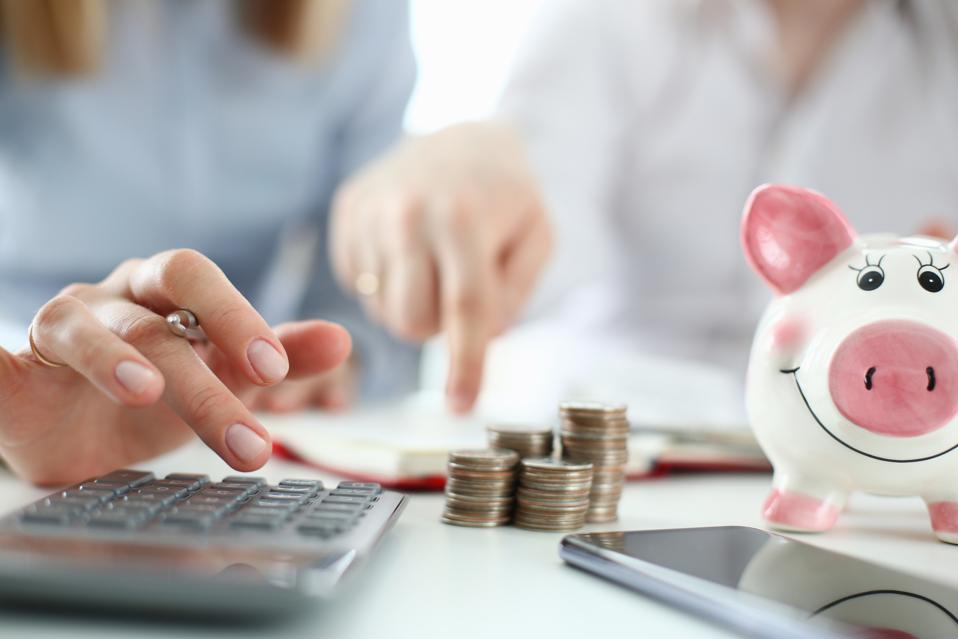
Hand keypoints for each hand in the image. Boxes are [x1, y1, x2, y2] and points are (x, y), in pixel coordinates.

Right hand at [0, 249, 350, 484]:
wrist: (78, 429)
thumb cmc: (157, 392)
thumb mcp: (222, 375)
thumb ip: (279, 356)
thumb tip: (342, 338)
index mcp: (164, 295)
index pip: (199, 283)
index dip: (236, 317)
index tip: (274, 370)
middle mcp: (112, 302)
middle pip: (153, 316)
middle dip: (197, 361)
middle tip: (244, 405)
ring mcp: (59, 331)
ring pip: (83, 332)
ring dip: (113, 358)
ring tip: (145, 393)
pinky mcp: (11, 371)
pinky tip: (7, 372)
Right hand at [330, 122, 551, 412]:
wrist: (460, 136)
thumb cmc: (507, 196)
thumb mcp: (537, 237)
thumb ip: (515, 294)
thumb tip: (478, 338)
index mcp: (464, 217)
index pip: (465, 308)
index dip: (465, 363)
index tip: (461, 405)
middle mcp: (408, 213)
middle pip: (413, 321)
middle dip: (439, 326)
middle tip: (457, 292)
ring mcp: (370, 211)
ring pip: (384, 312)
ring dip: (414, 305)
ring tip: (434, 263)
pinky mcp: (347, 214)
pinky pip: (361, 287)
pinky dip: (388, 284)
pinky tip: (408, 249)